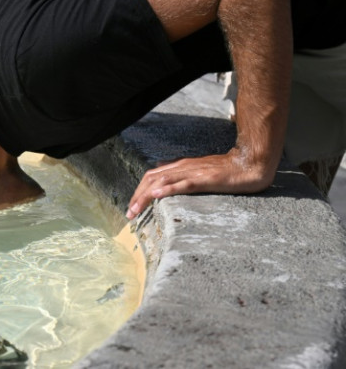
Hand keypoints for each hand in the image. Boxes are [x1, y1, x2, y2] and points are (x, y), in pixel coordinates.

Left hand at [126, 148, 274, 218]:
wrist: (248, 163)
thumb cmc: (225, 169)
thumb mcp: (198, 169)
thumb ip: (180, 171)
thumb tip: (161, 170)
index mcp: (180, 166)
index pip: (152, 176)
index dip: (139, 190)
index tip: (132, 206)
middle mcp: (182, 167)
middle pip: (151, 179)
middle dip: (137, 196)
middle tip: (129, 213)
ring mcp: (193, 172)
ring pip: (163, 182)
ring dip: (146, 196)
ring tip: (135, 209)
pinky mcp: (205, 179)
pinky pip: (183, 184)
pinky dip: (168, 189)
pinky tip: (157, 196)